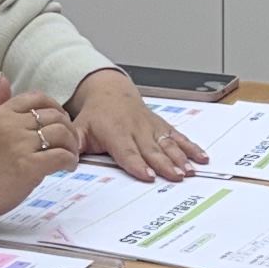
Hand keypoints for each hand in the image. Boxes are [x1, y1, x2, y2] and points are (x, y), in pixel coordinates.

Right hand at [0, 75, 83, 217]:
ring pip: (62, 133)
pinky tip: (67, 167)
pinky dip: (70, 160)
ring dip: (72, 145)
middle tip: (69, 143)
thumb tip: (3, 78)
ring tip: (70, 156)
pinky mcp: (28, 166)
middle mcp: (11, 125)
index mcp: (0, 114)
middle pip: (55, 116)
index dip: (55, 108)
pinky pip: (61, 156)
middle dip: (68, 128)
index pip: (38, 98)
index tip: (59, 122)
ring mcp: (20, 145)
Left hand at [70, 67, 206, 183]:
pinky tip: (202, 157)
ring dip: (181, 157)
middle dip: (165, 164)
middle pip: (152, 150)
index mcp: (116, 132)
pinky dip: (191, 146)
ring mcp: (151, 127)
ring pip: (168, 143)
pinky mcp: (162, 126)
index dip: (138, 164)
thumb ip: (74, 143)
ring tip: (191, 170)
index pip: (127, 152)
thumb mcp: (80, 127)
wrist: (109, 90)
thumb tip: (66, 159)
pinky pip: (178, 136)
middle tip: (177, 176)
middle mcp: (136, 129)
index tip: (149, 176)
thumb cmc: (95, 114)